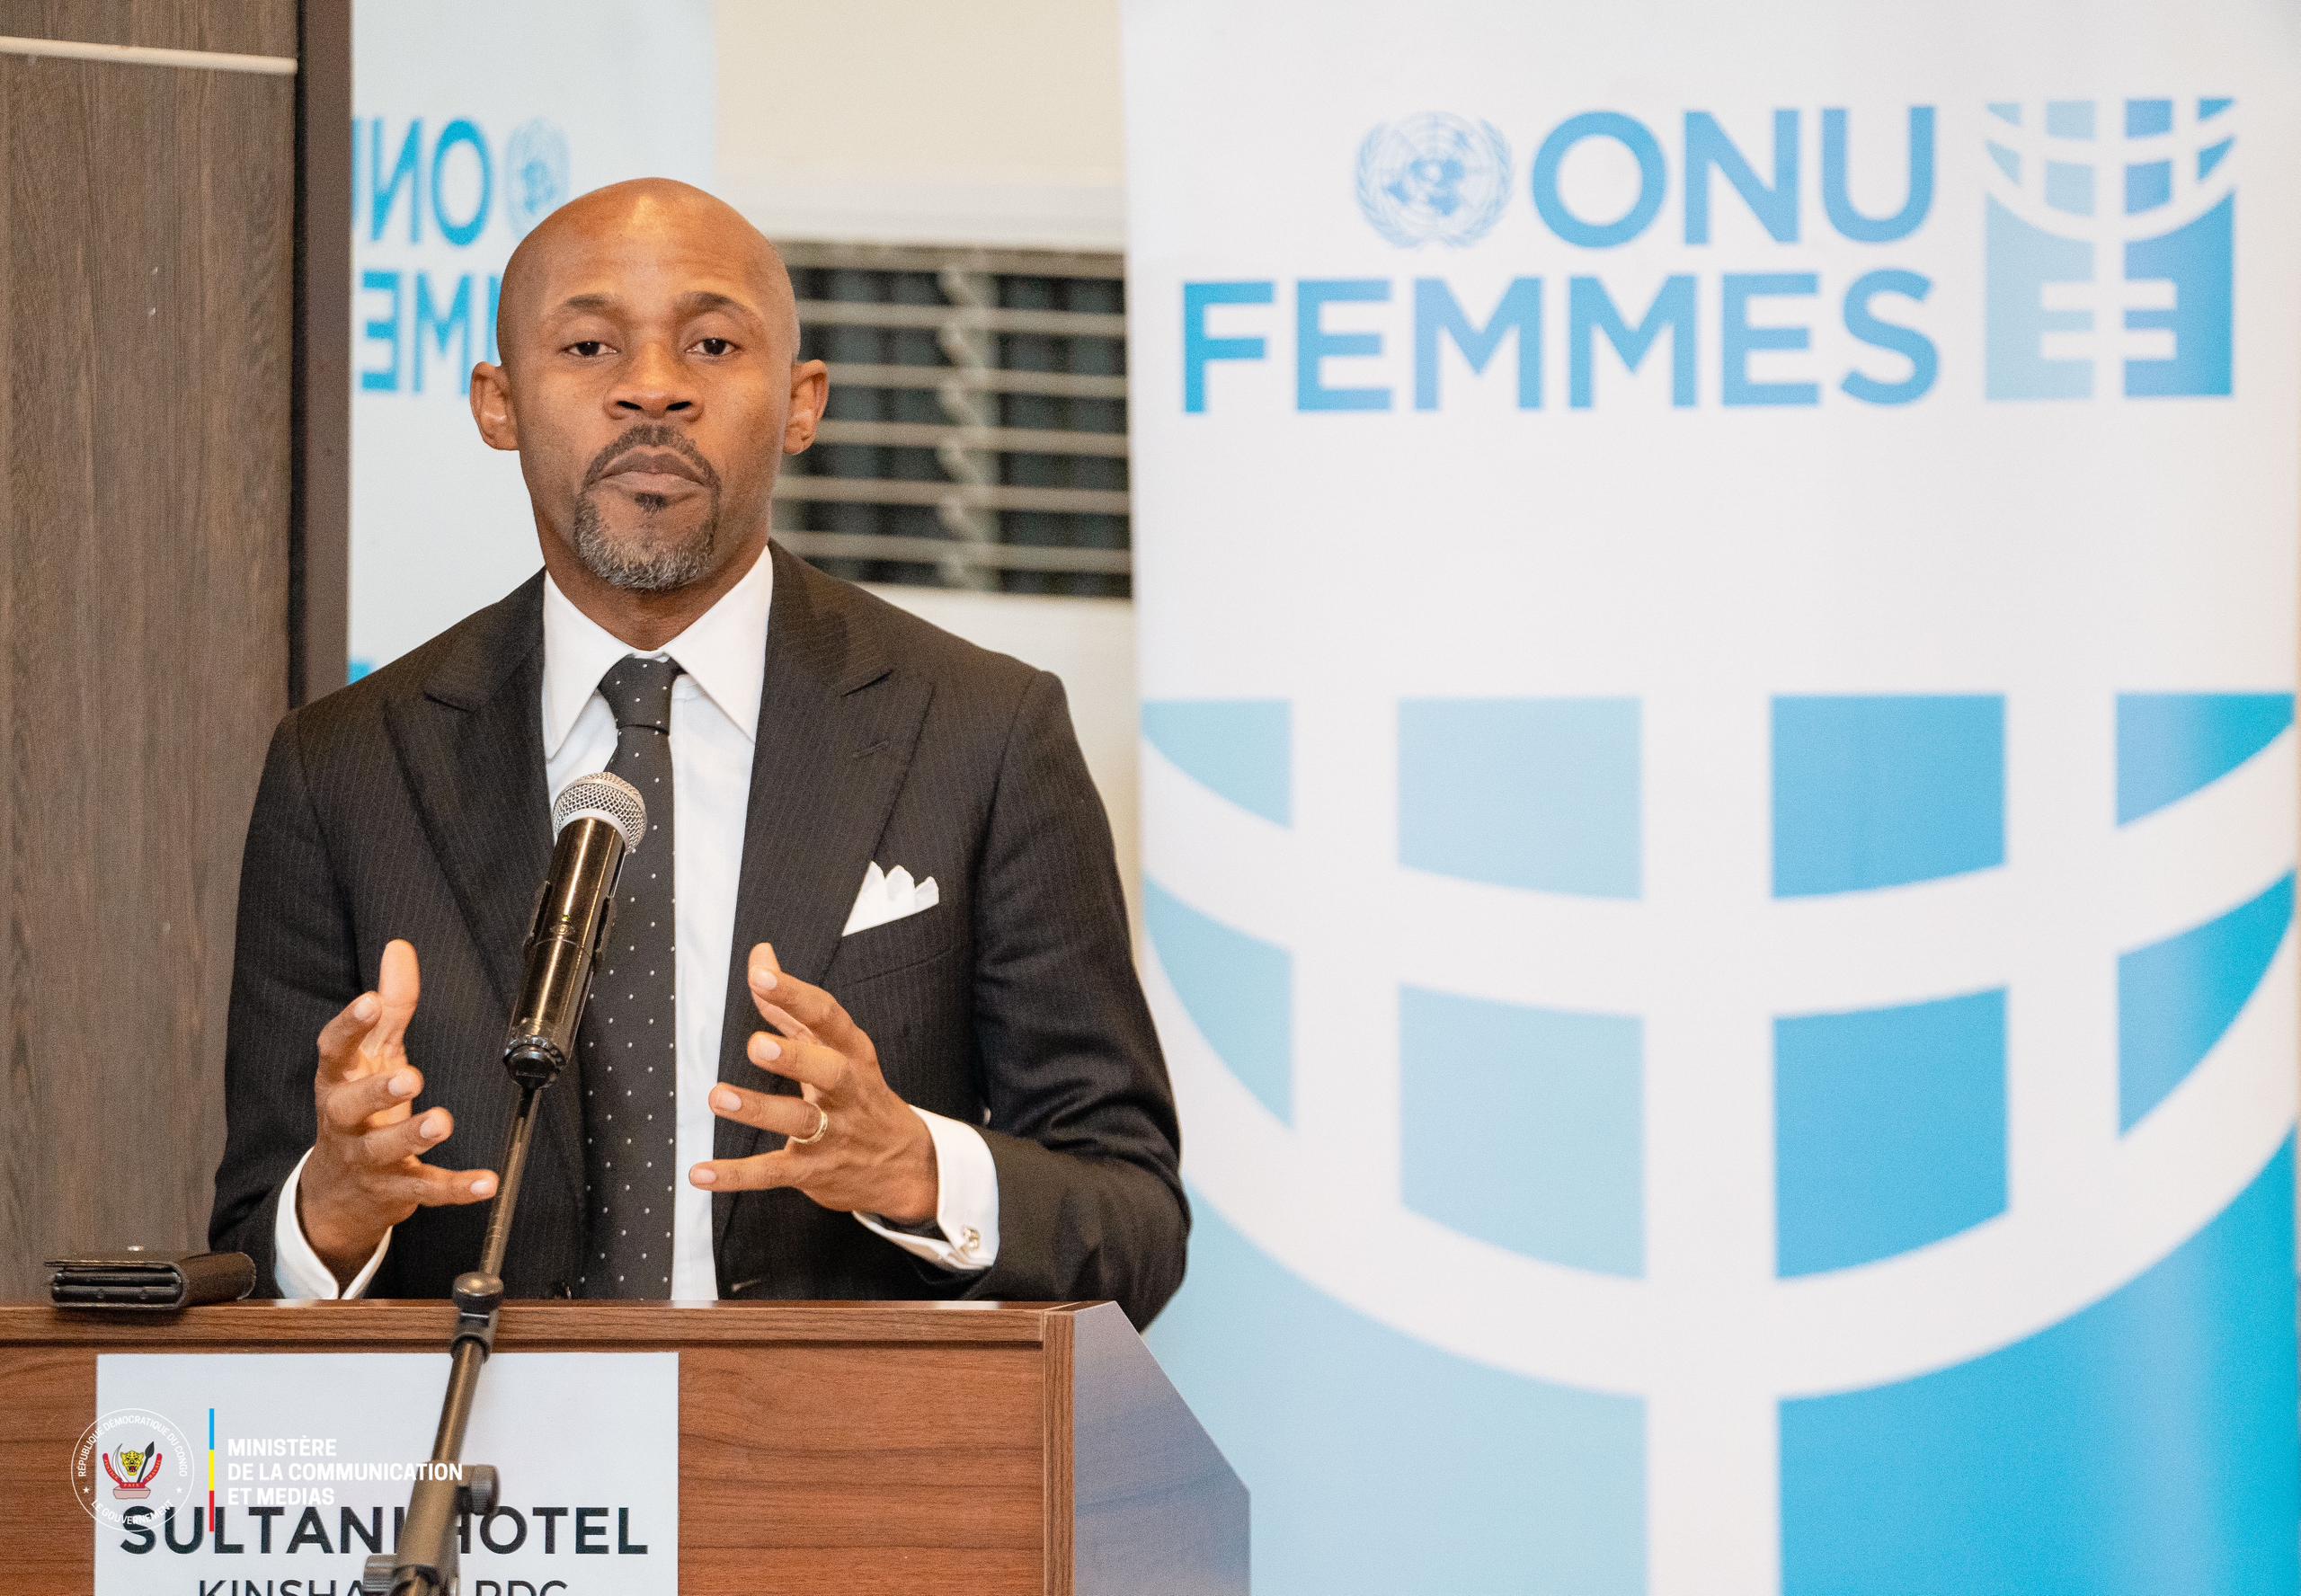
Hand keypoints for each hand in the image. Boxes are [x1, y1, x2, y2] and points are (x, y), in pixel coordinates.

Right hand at [298, 939, 498, 1281]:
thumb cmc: (359, 1109)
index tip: (370, 1002)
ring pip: (385, 1150)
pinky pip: (427, 1191)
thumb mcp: (371, 1056)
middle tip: (409, 1077)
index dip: (349, 1026)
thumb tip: (399, 949)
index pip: (333, 1050)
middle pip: (350, 1106)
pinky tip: (486, 1182)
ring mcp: (368, 1159)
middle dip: (377, 1091)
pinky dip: (456, 1188)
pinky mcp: (396, 1191)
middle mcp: (346, 1121)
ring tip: (441, 1121)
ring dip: (413, 1136)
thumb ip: (390, 1008)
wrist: (338, 1192)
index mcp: (339, 1081)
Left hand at [689, 942, 938, 1224]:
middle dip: (795, 1058)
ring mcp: (834, 1133)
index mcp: (852, 1053)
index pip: (828, 1018)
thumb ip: (792, 1005)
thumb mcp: (834, 1047)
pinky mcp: (814, 1171)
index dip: (796, 996)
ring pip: (801, 1121)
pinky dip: (736, 1175)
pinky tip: (700, 1173)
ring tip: (718, 1096)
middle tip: (757, 1045)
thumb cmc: (857, 1094)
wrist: (906, 1166)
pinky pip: (774, 1172)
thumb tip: (761, 955)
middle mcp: (848, 1091)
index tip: (762, 976)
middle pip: (829, 1071)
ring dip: (759, 1109)